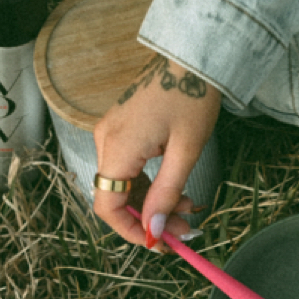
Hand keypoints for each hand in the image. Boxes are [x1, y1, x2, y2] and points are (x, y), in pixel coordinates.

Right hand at [93, 55, 219, 246]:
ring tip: (188, 210)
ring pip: (126, 187)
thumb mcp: (185, 151)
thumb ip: (167, 192)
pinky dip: (152, 186)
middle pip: (118, 198)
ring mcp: (113, 135)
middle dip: (151, 219)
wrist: (191, 56)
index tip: (157, 243)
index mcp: (118, 147)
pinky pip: (130, 170)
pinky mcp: (123, 131)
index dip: (130, 230)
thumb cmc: (191, 96)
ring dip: (155, 204)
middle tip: (184, 231)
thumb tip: (154, 230)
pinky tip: (178, 192)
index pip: (108, 206)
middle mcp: (107, 141)